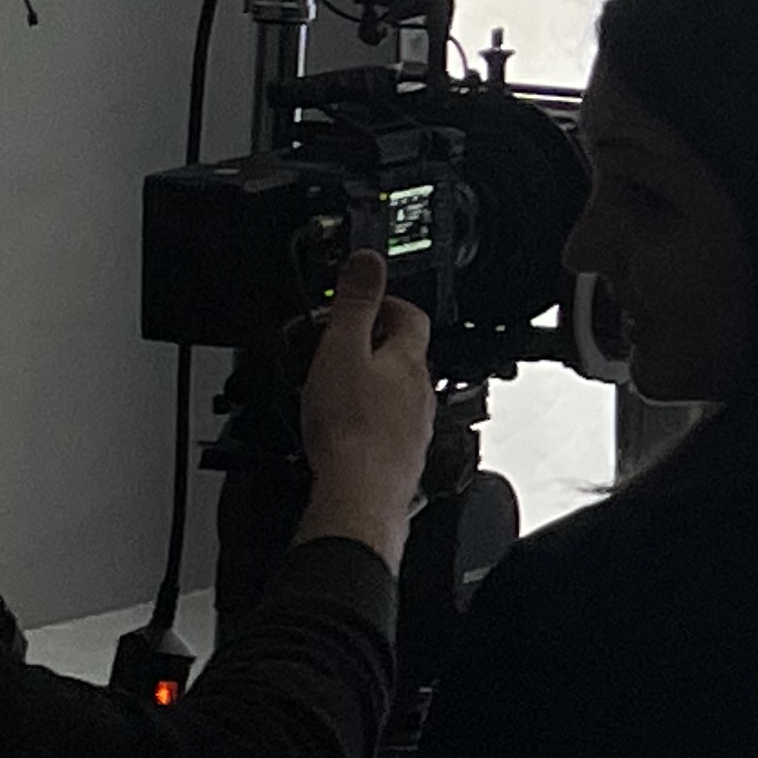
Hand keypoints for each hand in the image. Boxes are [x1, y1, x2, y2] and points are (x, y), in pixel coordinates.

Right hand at [293, 250, 435, 569]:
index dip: (386, 301)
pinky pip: (387, 427)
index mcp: (408, 360)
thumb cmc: (350, 431)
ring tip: (336, 384)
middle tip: (340, 342)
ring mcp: (414, 428)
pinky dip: (368, 419)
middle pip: (404, 355)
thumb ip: (355, 304)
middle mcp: (421, 393)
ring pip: (396, 393)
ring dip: (372, 382)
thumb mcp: (341, 351)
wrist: (358, 498)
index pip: (410, 315)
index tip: (361, 299)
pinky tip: (343, 429)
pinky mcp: (400, 459)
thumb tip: (369, 260)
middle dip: (374, 344)